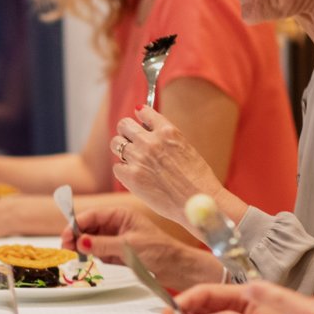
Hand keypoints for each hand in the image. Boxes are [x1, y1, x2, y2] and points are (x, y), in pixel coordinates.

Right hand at [70, 202, 221, 292]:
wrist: (175, 267)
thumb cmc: (159, 251)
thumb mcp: (129, 246)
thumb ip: (103, 244)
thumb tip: (80, 242)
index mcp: (120, 215)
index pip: (92, 215)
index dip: (76, 224)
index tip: (66, 236)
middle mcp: (115, 224)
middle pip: (87, 226)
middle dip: (76, 236)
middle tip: (66, 248)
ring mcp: (114, 238)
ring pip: (89, 239)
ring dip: (81, 246)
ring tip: (75, 255)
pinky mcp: (114, 252)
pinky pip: (96, 251)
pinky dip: (89, 255)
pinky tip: (86, 259)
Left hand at [110, 106, 226, 223]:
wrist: (198, 201)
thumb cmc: (197, 179)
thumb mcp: (185, 148)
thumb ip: (166, 138)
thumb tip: (148, 130)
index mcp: (168, 131)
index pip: (144, 111)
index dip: (139, 116)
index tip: (139, 121)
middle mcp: (151, 141)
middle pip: (124, 125)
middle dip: (126, 132)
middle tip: (130, 141)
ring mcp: (139, 158)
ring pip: (116, 144)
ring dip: (122, 150)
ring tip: (132, 160)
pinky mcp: (131, 176)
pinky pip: (117, 168)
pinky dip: (124, 172)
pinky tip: (136, 178)